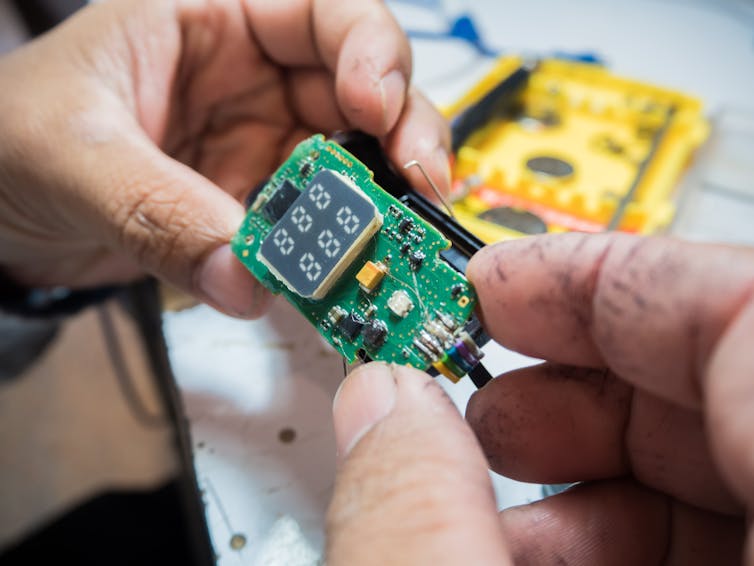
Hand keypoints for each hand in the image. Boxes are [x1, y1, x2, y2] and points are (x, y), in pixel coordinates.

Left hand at [0, 0, 449, 316]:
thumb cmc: (12, 142)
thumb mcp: (69, 156)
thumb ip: (154, 210)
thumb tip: (244, 276)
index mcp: (210, 19)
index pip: (319, 10)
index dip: (367, 48)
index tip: (374, 105)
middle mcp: (253, 77)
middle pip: (361, 87)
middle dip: (400, 132)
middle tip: (417, 183)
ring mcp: (263, 145)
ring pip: (353, 158)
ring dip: (382, 196)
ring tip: (396, 233)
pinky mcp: (260, 203)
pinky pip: (317, 221)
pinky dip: (340, 246)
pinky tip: (352, 266)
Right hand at [325, 233, 753, 564]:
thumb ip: (424, 524)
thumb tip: (380, 408)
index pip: (740, 312)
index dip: (601, 279)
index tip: (496, 281)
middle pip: (715, 381)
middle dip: (565, 380)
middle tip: (463, 394)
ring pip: (705, 465)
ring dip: (569, 470)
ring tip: (472, 495)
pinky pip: (707, 533)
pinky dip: (606, 534)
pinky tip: (523, 551)